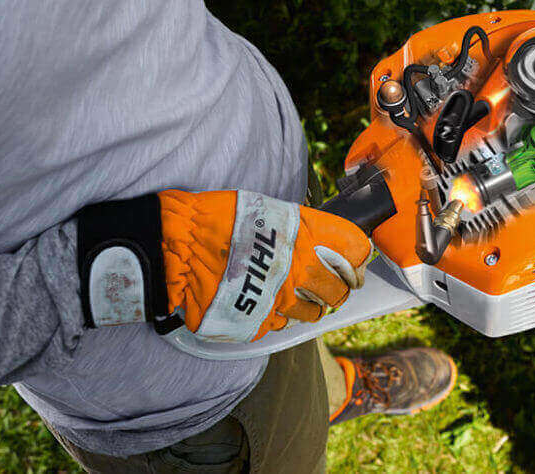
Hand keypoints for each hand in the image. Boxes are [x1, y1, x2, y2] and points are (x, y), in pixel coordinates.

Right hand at [77, 190, 371, 341]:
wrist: (174, 243)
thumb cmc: (215, 218)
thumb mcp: (264, 210)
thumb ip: (295, 228)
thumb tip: (314, 238)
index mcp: (306, 234)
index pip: (356, 249)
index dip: (360, 258)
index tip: (356, 263)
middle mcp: (301, 267)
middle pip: (340, 289)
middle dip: (338, 289)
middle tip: (330, 288)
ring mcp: (280, 297)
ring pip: (313, 313)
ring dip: (309, 307)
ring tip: (295, 298)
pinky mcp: (257, 320)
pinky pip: (277, 324)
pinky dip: (274, 317)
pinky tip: (262, 304)